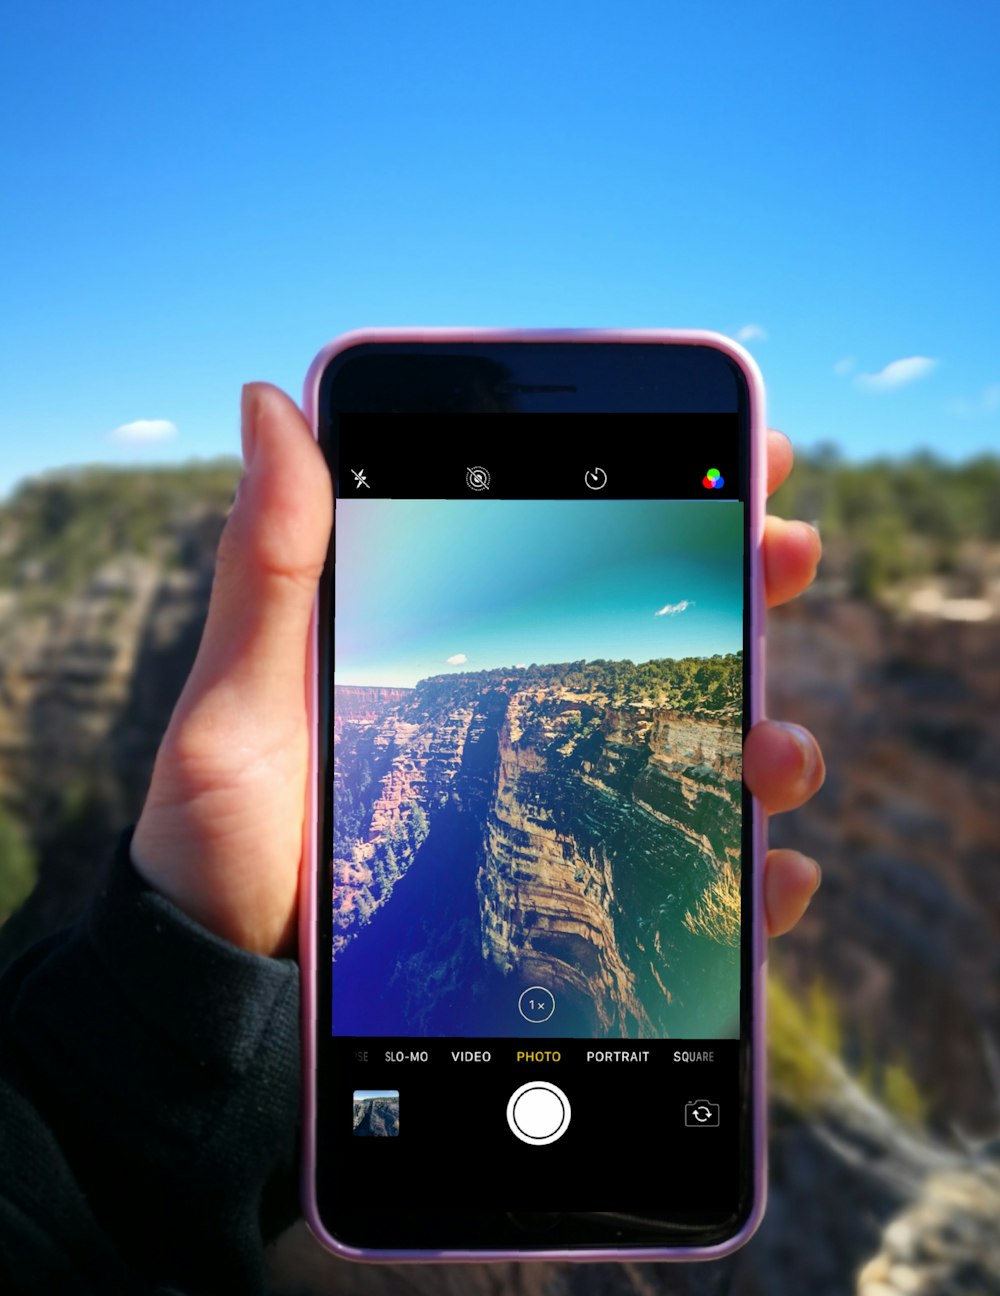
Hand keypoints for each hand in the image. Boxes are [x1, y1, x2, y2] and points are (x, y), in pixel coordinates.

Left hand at [132, 387, 822, 955]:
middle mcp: (523, 737)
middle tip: (787, 550)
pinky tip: (772, 881)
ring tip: (774, 748)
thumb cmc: (220, 846)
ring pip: (696, 768)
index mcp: (458, 661)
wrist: (224, 1005)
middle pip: (659, 652)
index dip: (667, 501)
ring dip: (767, 744)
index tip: (740, 453)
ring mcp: (555, 826)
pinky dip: (750, 888)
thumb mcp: (241, 699)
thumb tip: (270, 400)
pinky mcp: (573, 923)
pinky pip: (688, 899)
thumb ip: (271, 564)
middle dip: (746, 590)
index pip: (578, 561)